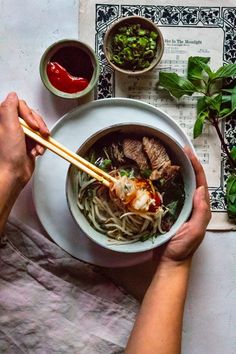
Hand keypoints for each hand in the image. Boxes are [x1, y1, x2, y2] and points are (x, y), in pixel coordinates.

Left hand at [0, 92, 48, 186]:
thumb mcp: (9, 127)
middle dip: (38, 126)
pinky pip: (39, 138)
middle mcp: (11, 125)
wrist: (13, 174)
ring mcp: (20, 134)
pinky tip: (37, 151)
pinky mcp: (28, 143)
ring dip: (41, 137)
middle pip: (30, 116)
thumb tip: (13, 96)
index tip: (31, 125)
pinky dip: (41, 144)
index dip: (29, 115)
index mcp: (3, 120)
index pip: (20, 106)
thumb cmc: (7, 155)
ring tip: (38, 145)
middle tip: (39, 133)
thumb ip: (10, 108)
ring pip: (37, 127)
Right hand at [155, 147, 210, 265]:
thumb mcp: (195, 231)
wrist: (170, 261)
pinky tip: (156, 177)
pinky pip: (167, 193)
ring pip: (178, 185)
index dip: (195, 166)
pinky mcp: (168, 210)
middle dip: (185, 164)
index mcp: (200, 207)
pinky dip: (163, 183)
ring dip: (174, 171)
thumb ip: (201, 212)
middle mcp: (191, 204)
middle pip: (190, 179)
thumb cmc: (183, 248)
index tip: (187, 153)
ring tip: (166, 159)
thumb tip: (200, 189)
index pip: (200, 181)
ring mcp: (179, 207)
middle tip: (176, 151)